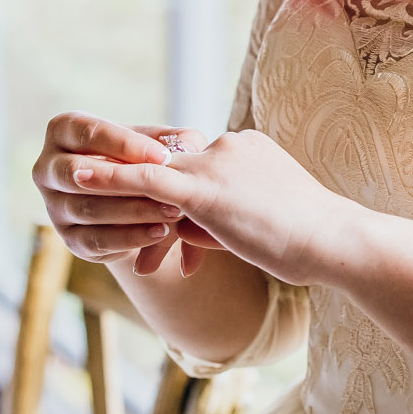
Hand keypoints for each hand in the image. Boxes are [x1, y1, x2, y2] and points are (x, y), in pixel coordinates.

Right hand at [35, 114, 213, 274]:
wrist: (138, 205)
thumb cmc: (145, 161)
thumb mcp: (159, 144)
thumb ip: (176, 140)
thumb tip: (187, 144)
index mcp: (64, 131)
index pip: (88, 132)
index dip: (125, 144)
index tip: (163, 157)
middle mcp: (47, 167)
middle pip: (76, 173)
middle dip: (124, 180)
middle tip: (168, 187)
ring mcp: (54, 207)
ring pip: (87, 209)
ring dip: (134, 211)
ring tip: (174, 211)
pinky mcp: (69, 240)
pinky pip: (95, 239)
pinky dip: (131, 237)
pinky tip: (161, 233)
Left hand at [61, 124, 363, 287]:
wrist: (332, 239)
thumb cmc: (309, 241)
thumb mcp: (260, 223)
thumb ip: (220, 218)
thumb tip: (189, 232)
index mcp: (247, 148)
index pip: (199, 171)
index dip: (182, 204)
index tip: (173, 228)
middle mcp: (227, 145)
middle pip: (175, 177)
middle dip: (156, 217)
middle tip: (152, 260)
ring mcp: (215, 163)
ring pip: (161, 188)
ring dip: (142, 222)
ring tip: (145, 268)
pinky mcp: (203, 188)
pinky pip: (145, 180)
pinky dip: (111, 179)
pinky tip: (81, 178)